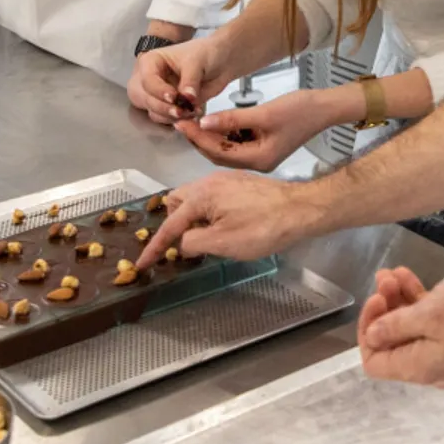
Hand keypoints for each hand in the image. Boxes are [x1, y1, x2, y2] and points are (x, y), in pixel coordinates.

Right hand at [129, 38, 228, 125]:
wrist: (222, 60)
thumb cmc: (205, 52)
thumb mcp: (197, 62)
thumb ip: (190, 80)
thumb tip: (186, 98)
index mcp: (151, 62)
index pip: (147, 80)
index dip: (159, 91)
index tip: (174, 97)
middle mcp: (152, 80)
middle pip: (146, 99)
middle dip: (163, 108)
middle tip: (182, 110)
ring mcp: (160, 95)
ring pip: (155, 113)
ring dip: (172, 116)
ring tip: (192, 110)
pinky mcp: (171, 107)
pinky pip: (168, 120)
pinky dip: (180, 120)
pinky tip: (194, 113)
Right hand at [137, 170, 318, 265]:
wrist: (300, 209)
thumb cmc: (262, 227)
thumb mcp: (222, 243)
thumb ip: (193, 243)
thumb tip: (182, 243)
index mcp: (200, 195)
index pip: (169, 225)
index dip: (155, 247)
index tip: (142, 263)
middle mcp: (208, 181)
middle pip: (177, 201)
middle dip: (172, 222)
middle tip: (182, 244)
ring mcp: (225, 180)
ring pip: (196, 198)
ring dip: (192, 217)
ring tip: (204, 238)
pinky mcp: (240, 183)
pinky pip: (212, 196)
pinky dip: (208, 212)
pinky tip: (221, 226)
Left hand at [178, 90, 336, 171]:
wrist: (325, 108)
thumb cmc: (299, 110)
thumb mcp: (263, 113)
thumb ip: (231, 119)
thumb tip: (203, 122)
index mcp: (258, 160)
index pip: (219, 151)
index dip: (198, 138)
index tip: (182, 123)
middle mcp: (258, 163)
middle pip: (220, 154)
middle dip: (201, 139)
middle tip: (182, 122)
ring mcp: (261, 156)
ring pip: (227, 149)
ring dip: (211, 136)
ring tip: (193, 120)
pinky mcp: (264, 147)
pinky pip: (237, 143)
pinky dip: (224, 133)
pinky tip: (215, 122)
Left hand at [357, 266, 443, 387]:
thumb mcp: (431, 313)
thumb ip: (395, 327)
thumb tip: (372, 337)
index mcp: (420, 368)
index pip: (374, 363)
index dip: (367, 331)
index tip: (375, 300)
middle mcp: (430, 367)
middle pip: (391, 344)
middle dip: (382, 310)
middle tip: (385, 280)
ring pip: (410, 329)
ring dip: (397, 301)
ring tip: (394, 273)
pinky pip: (429, 324)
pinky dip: (416, 302)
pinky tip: (409, 277)